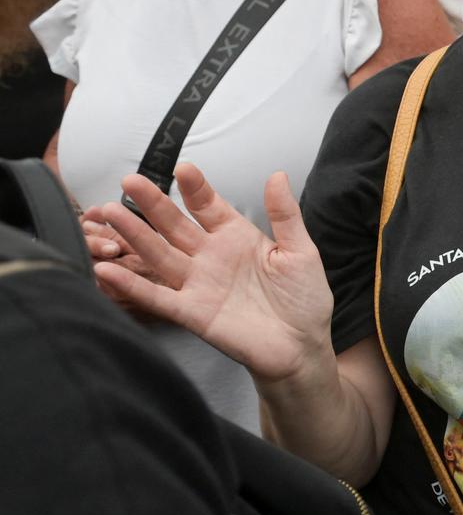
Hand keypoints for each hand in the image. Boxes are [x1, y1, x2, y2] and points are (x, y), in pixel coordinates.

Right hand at [93, 163, 335, 382]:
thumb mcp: (300, 251)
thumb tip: (277, 174)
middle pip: (175, 225)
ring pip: (158, 254)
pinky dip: (130, 285)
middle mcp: (211, 256)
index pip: (208, 206)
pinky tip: (107, 271)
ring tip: (108, 212)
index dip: (195, 188)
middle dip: (152, 203)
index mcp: (236, 237)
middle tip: (130, 181)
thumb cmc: (304, 299)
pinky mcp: (191, 313)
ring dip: (134, 235)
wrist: (301, 346)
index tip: (183, 168)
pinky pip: (156, 296)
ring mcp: (198, 283)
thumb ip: (285, 215)